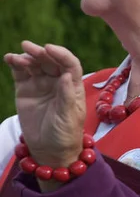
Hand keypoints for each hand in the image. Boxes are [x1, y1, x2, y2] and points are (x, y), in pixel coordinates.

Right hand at [3, 41, 85, 166]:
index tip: (49, 48)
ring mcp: (41, 84)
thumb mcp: (68, 116)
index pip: (70, 64)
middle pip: (50, 61)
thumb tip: (66, 75)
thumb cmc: (65, 134)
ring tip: (17, 58)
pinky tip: (9, 58)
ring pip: (34, 65)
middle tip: (28, 47)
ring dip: (26, 57)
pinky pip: (20, 73)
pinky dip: (15, 64)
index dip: (61, 54)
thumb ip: (66, 96)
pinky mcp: (25, 89)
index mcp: (73, 86)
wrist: (49, 149)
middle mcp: (58, 81)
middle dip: (40, 53)